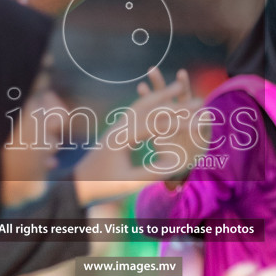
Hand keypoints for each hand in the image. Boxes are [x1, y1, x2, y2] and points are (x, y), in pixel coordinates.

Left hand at [74, 68, 204, 203]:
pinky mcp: (115, 129)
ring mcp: (115, 127)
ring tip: (178, 88)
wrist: (76, 184)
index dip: (180, 124)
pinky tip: (159, 102)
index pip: (155, 127)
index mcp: (121, 140)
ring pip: (141, 105)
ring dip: (161, 96)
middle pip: (149, 109)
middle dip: (174, 102)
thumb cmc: (102, 187)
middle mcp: (118, 129)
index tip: (199, 124)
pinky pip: (135, 111)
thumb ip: (150, 174)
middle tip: (195, 98)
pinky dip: (150, 103)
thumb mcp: (127, 184)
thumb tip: (172, 168)